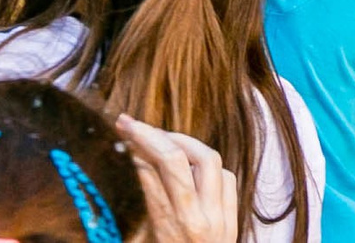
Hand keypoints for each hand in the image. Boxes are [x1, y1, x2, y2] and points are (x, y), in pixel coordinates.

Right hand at [117, 115, 238, 242]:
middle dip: (152, 134)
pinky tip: (189, 163)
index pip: (151, 172)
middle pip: (178, 158)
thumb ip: (145, 204)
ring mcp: (221, 218)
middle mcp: (198, 220)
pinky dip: (207, 164)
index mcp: (171, 228)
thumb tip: (135, 163)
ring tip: (161, 138)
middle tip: (130, 123)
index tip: (121, 132)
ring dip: (183, 142)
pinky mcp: (233, 219)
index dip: (135, 145)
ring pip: (208, 159)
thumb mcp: (146, 240)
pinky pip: (227, 177)